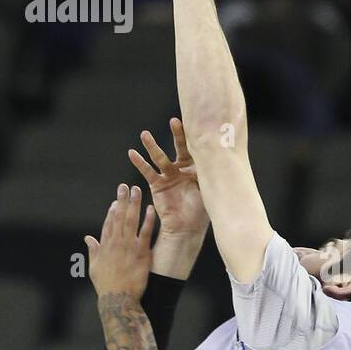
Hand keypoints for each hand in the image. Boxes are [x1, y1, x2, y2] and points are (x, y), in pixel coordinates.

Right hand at [84, 184, 155, 299]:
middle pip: (119, 217)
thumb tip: (88, 238)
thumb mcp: (94, 267)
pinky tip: (151, 209)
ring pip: (131, 220)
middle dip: (122, 200)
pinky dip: (148, 220)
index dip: (112, 210)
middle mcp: (116, 243)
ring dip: (134, 204)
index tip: (116, 200)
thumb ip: (93, 250)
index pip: (108, 223)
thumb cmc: (106, 285)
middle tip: (125, 186)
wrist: (119, 299)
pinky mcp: (141, 253)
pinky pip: (146, 233)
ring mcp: (129, 247)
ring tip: (137, 191)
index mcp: (105, 245)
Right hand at [128, 118, 207, 239]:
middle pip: (179, 148)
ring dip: (152, 146)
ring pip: (160, 157)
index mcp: (196, 168)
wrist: (188, 227)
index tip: (197, 123)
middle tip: (174, 121)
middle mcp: (182, 168)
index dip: (196, 137)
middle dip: (177, 134)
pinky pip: (147, 171)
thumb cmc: (201, 210)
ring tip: (144, 134)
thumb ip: (209, 172)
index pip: (196, 149)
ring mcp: (168, 175)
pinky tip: (132, 154)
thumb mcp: (208, 188)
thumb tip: (218, 155)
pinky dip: (140, 163)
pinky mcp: (157, 184)